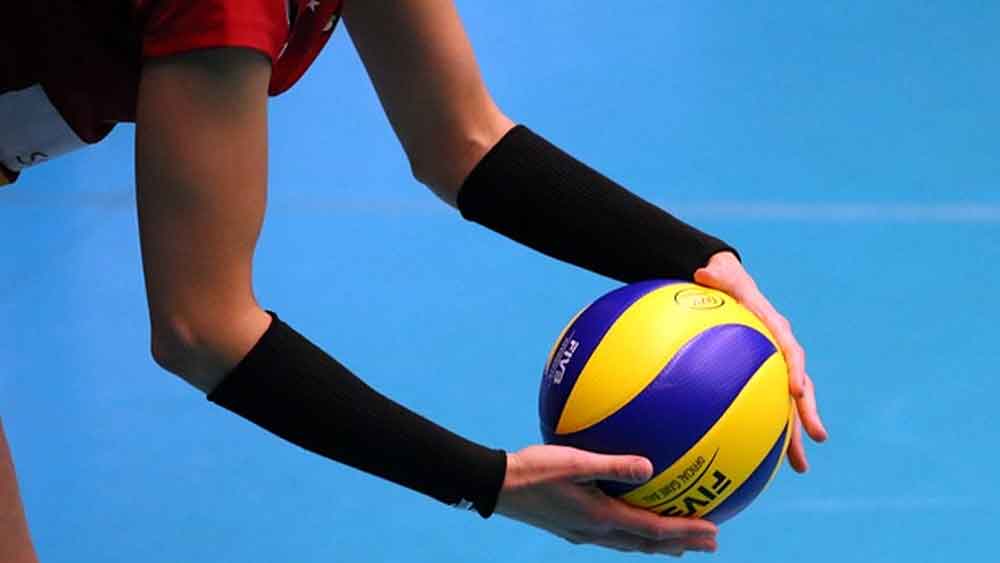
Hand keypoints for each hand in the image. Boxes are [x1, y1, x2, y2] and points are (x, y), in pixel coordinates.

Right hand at [495, 445, 718, 555]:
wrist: (498, 487)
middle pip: (648, 545)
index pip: (653, 531)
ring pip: (632, 544)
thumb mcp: (573, 461)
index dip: (686, 533)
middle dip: (681, 545)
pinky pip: (615, 536)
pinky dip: (636, 535)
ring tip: (681, 543)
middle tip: (711, 544)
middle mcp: (596, 532)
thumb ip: (612, 464)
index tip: (714, 533)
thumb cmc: (533, 470)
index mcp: (601, 518)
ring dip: (660, 544)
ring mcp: (584, 533)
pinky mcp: (573, 528)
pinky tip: (633, 522)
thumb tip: (650, 466)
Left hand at [694, 251, 827, 471]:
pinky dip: (767, 432)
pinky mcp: (762, 379)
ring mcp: (774, 368)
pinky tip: (760, 460)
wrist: (730, 285)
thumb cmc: (723, 282)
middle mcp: (780, 350)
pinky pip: (766, 406)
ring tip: (800, 467)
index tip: (798, 391)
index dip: (795, 370)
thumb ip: (713, 277)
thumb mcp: (717, 275)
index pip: (789, 349)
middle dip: (808, 412)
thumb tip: (701, 271)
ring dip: (795, 435)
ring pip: (788, 404)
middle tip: (818, 436)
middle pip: (799, 384)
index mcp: (773, 326)